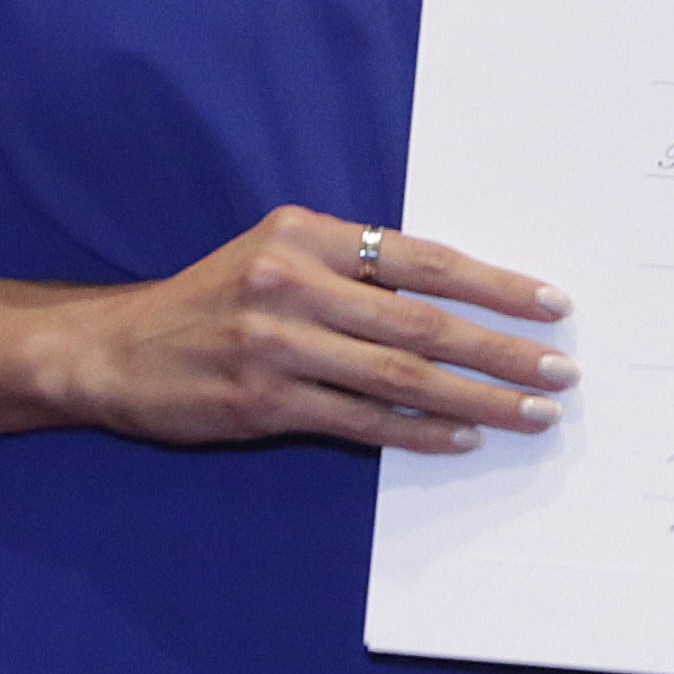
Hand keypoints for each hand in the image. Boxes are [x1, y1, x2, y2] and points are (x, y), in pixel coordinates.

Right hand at [36, 209, 577, 452]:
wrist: (114, 349)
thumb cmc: (215, 300)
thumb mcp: (278, 255)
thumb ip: (354, 268)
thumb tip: (458, 300)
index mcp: (306, 234)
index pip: (423, 259)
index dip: (495, 284)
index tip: (551, 306)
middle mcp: (292, 282)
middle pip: (423, 319)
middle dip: (502, 350)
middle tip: (559, 373)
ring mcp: (275, 344)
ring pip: (400, 376)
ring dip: (476, 400)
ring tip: (529, 414)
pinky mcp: (261, 402)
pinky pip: (360, 421)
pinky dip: (417, 432)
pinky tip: (461, 440)